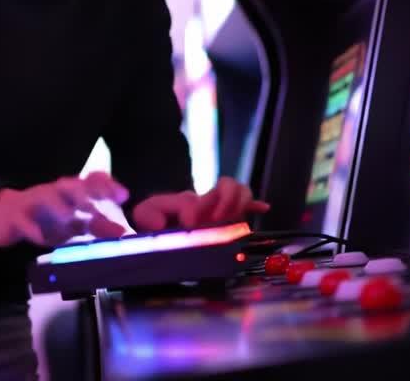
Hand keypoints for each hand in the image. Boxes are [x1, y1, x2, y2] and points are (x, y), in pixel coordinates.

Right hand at [0, 172, 129, 247]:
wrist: (6, 217)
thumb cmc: (47, 220)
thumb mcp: (75, 224)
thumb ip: (100, 228)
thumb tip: (126, 234)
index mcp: (70, 192)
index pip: (91, 183)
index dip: (107, 186)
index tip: (124, 195)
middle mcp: (54, 192)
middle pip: (70, 186)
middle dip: (84, 193)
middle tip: (97, 206)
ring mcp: (33, 201)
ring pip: (45, 197)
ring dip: (57, 206)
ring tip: (69, 216)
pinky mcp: (15, 216)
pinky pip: (22, 220)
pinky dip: (30, 228)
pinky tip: (39, 237)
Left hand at [131, 177, 268, 232]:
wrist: (159, 222)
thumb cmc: (154, 216)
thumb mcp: (145, 214)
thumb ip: (150, 215)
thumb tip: (164, 223)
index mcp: (188, 200)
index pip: (200, 198)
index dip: (196, 210)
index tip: (188, 224)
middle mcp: (208, 201)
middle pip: (228, 185)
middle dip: (227, 201)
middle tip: (216, 219)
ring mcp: (220, 208)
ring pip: (240, 192)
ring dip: (240, 203)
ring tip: (231, 219)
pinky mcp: (228, 218)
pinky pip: (246, 206)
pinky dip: (255, 205)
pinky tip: (263, 207)